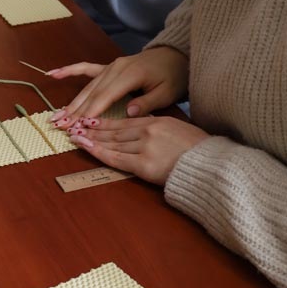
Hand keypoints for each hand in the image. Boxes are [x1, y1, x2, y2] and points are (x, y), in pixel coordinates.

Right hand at [48, 46, 188, 124]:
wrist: (175, 55)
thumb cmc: (172, 76)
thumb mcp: (166, 92)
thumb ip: (147, 102)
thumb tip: (129, 112)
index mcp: (130, 74)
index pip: (106, 96)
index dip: (91, 111)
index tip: (78, 125)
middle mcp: (116, 68)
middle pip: (92, 92)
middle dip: (76, 110)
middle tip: (61, 125)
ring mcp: (111, 66)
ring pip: (88, 86)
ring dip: (72, 102)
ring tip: (57, 116)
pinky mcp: (109, 66)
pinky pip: (86, 69)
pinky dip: (70, 71)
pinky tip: (53, 74)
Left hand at [66, 114, 208, 183]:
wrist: (211, 166)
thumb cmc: (200, 152)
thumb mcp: (179, 130)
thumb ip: (160, 128)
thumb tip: (146, 127)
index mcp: (157, 122)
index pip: (124, 122)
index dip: (105, 122)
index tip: (90, 121)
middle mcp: (148, 131)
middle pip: (115, 131)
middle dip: (93, 130)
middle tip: (75, 127)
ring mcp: (145, 147)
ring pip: (112, 143)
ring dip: (91, 140)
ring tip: (76, 137)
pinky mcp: (144, 164)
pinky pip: (116, 158)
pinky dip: (99, 152)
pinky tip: (86, 148)